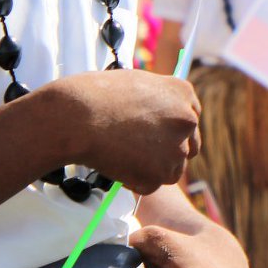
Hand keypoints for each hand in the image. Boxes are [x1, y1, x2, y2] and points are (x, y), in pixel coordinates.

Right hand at [46, 69, 201, 193]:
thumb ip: (156, 99)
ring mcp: (175, 148)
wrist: (76, 117)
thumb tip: (157, 114)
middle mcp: (186, 120)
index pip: (190, 119)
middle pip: (188, 147)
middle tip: (141, 154)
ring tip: (121, 156)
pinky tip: (116, 166)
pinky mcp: (158, 173)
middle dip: (167, 153)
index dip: (173, 131)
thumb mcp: (136, 82)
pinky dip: (134, 182)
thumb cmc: (95, 96)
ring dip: (151, 169)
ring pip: (171, 170)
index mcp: (182, 93)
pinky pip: (151, 185)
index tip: (158, 138)